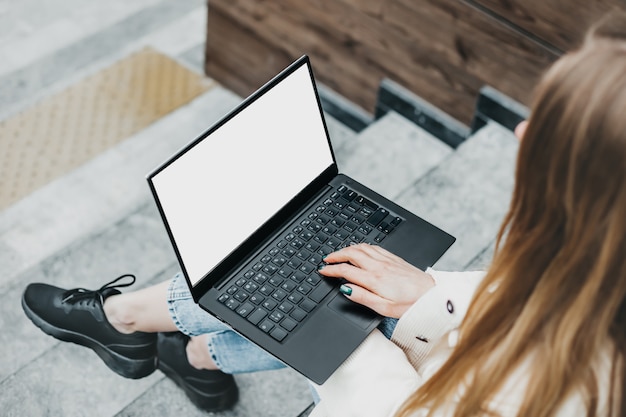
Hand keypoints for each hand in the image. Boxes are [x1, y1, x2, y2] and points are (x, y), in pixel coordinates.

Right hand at [318, 243, 434, 317]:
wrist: (432, 295)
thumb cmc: (411, 305)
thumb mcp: (384, 309)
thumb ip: (363, 297)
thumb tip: (346, 290)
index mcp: (374, 279)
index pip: (346, 270)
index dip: (331, 270)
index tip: (323, 271)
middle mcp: (379, 266)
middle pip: (351, 254)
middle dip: (336, 255)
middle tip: (327, 259)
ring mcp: (387, 260)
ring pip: (362, 247)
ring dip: (347, 248)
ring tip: (339, 253)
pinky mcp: (394, 258)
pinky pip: (373, 246)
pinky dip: (361, 246)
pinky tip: (360, 249)